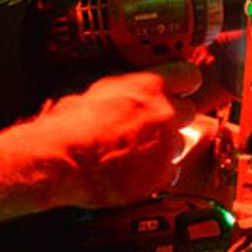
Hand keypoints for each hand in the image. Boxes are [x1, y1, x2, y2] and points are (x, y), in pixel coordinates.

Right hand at [0, 61, 202, 209]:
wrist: (62, 160)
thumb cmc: (70, 123)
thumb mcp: (96, 91)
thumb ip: (125, 89)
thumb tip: (128, 89)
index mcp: (150, 86)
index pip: (189, 76)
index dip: (184, 83)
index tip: (180, 89)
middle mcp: (165, 113)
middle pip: (189, 111)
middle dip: (173, 118)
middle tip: (152, 125)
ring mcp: (166, 145)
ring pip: (179, 143)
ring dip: (164, 147)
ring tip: (136, 153)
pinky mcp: (160, 175)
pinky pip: (170, 172)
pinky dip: (157, 173)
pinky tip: (136, 173)